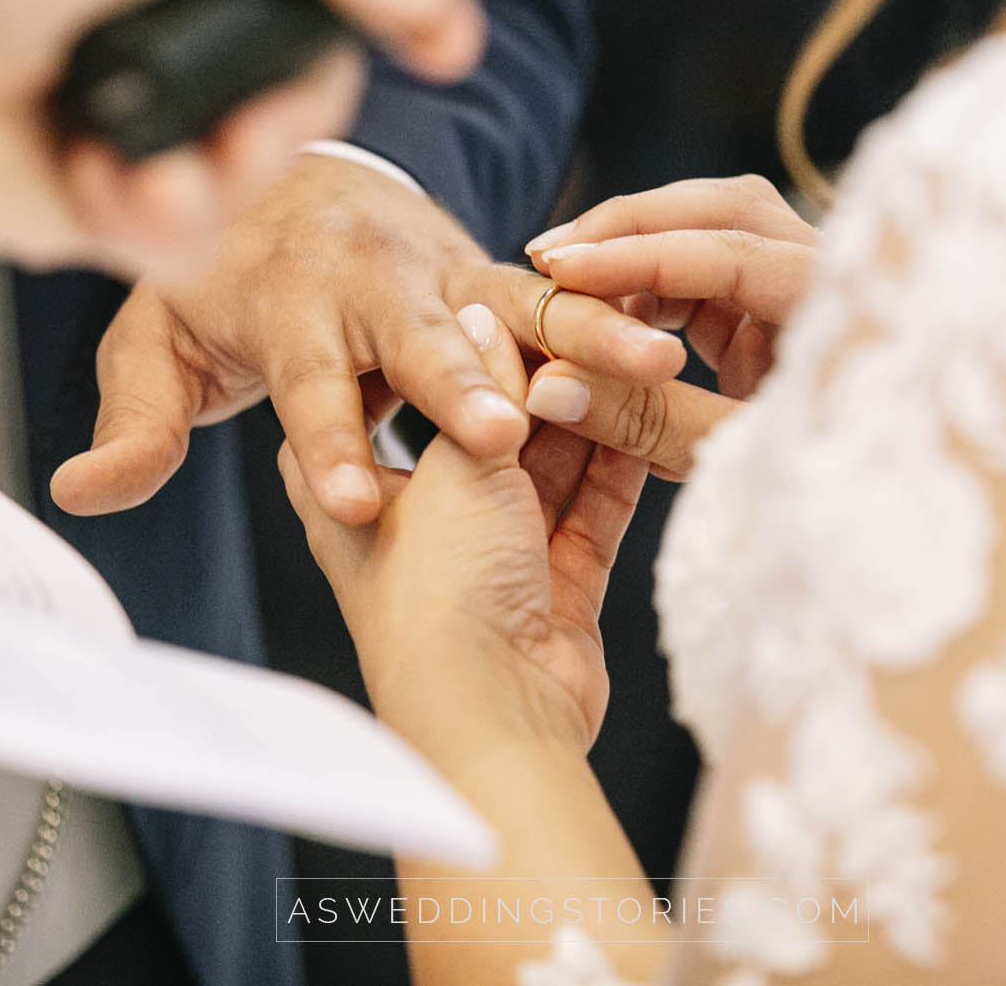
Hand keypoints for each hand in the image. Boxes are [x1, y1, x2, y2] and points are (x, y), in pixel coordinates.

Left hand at [0, 0, 485, 283]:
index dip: (387, 16)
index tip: (439, 42)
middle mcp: (181, 44)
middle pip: (311, 104)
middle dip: (278, 123)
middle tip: (236, 123)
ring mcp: (150, 129)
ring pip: (255, 187)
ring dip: (207, 180)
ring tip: (135, 162)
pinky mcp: (111, 212)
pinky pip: (188, 245)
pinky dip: (150, 220)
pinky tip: (92, 182)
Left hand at [47, 155, 686, 523]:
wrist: (294, 182)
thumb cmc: (223, 278)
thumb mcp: (160, 345)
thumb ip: (137, 425)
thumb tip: (83, 492)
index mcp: (286, 304)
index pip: (309, 388)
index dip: (333, 440)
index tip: (360, 497)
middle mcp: (369, 282)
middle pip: (420, 341)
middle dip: (461, 387)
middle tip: (502, 437)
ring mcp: (443, 271)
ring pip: (517, 306)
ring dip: (584, 336)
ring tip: (652, 362)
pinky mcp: (496, 273)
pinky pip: (564, 298)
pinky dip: (618, 314)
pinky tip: (676, 341)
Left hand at [281, 304, 648, 756]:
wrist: (490, 711)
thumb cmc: (437, 585)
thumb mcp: (456, 458)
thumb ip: (482, 386)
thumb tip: (488, 313)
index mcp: (354, 487)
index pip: (393, 394)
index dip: (446, 347)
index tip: (500, 295)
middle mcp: (419, 519)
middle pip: (482, 428)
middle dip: (537, 379)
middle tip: (590, 315)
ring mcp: (488, 555)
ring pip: (545, 465)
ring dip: (587, 417)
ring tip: (633, 351)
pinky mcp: (553, 584)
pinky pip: (591, 508)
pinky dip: (618, 467)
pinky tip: (651, 413)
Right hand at [520, 175, 817, 477]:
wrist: (855, 503)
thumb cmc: (806, 488)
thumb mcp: (725, 461)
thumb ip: (642, 420)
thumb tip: (549, 384)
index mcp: (839, 313)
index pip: (735, 253)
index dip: (643, 258)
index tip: (561, 270)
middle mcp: (827, 278)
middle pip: (729, 210)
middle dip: (633, 225)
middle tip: (550, 254)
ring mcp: (798, 279)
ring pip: (714, 222)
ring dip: (636, 241)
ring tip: (563, 275)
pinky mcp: (769, 296)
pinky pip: (703, 258)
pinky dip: (648, 273)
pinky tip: (599, 300)